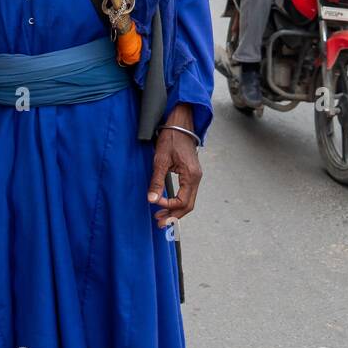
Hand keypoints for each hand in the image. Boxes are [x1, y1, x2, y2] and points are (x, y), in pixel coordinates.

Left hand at [147, 105, 201, 227]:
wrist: (180, 123)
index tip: (155, 202)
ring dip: (175, 210)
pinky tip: (167, 204)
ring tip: (161, 217)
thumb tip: (151, 199)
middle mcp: (196, 178)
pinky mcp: (192, 174)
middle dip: (174, 215)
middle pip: (188, 205)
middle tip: (159, 223)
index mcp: (191, 175)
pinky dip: (178, 202)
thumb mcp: (160, 160)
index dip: (168, 206)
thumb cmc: (171, 138)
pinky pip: (187, 193)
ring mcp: (195, 176)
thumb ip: (156, 181)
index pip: (182, 201)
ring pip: (188, 200)